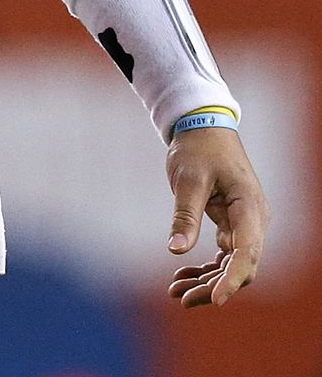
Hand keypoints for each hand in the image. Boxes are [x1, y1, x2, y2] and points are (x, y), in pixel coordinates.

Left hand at [164, 125, 267, 307]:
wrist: (203, 128)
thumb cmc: (198, 149)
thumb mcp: (187, 180)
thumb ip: (184, 215)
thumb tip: (176, 250)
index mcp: (250, 208)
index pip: (247, 253)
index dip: (232, 279)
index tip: (216, 300)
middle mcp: (254, 221)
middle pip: (241, 266)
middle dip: (213, 286)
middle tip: (180, 298)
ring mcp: (245, 225)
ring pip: (232, 264)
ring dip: (207, 280)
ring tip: (175, 291)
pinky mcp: (233, 225)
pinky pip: (224, 254)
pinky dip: (205, 266)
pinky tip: (182, 273)